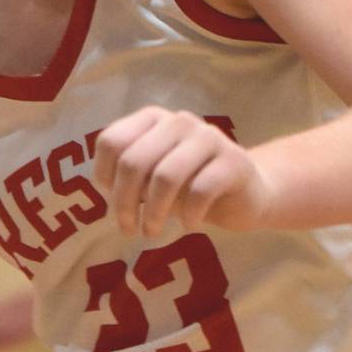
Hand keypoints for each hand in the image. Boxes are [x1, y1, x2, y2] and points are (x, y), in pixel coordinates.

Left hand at [94, 107, 273, 236]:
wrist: (246, 194)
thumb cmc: (191, 186)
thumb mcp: (153, 180)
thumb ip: (129, 177)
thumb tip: (106, 192)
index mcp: (154, 119)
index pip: (111, 142)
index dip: (104, 176)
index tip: (110, 202)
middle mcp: (179, 121)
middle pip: (133, 161)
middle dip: (124, 202)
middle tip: (128, 229)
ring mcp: (208, 137)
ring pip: (165, 176)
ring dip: (153, 213)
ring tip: (152, 232)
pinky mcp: (233, 161)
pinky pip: (200, 191)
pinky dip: (189, 215)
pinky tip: (189, 225)